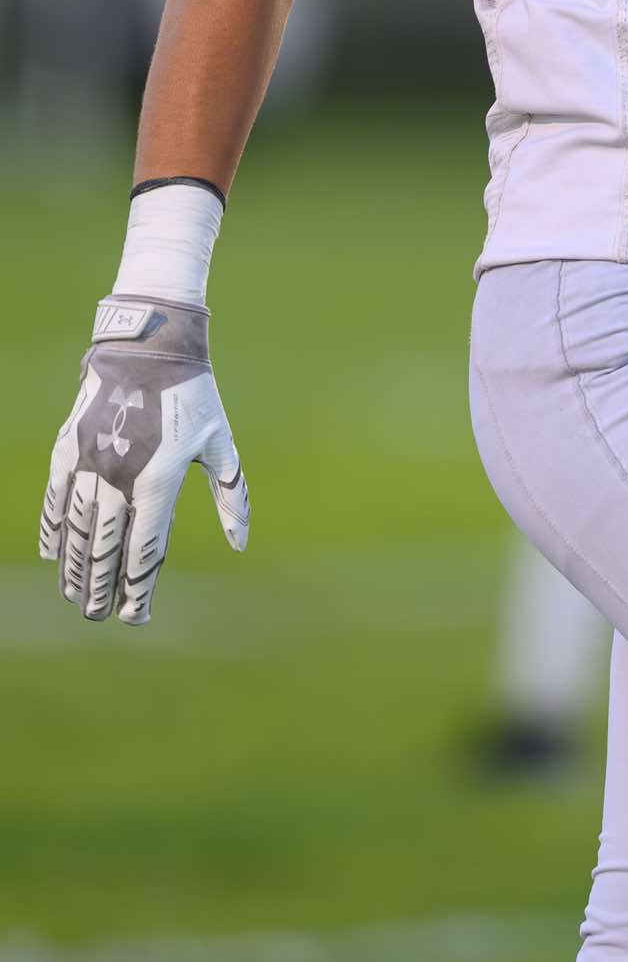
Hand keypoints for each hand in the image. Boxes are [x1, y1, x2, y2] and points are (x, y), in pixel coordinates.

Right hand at [40, 297, 248, 623]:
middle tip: (99, 616)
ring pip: (77, 530)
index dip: (138, 588)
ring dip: (74, 568)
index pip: (145, 549)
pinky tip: (54, 555)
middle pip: (105, 548)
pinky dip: (54, 531)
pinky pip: (56, 501)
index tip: (135, 616)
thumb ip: (231, 496)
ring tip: (75, 597)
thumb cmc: (193, 396)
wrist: (149, 345)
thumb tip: (240, 544)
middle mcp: (120, 476)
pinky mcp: (69, 449)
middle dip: (101, 588)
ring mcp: (89, 462)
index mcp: (160, 478)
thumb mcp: (220, 444)